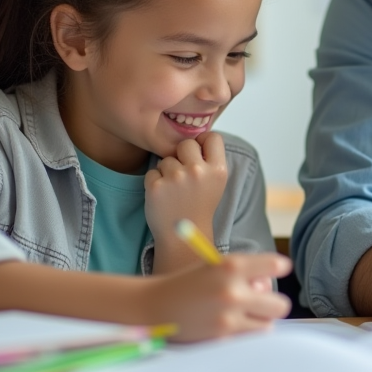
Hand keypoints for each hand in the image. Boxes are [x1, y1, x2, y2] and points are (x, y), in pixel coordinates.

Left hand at [144, 133, 226, 247]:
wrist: (184, 238)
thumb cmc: (199, 206)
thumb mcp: (216, 183)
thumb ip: (210, 159)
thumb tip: (197, 134)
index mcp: (218, 170)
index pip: (212, 136)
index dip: (203, 143)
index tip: (199, 155)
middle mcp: (199, 171)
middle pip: (186, 144)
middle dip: (182, 156)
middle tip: (184, 177)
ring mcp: (176, 178)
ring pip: (166, 159)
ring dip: (167, 172)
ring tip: (175, 191)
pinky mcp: (156, 186)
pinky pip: (152, 172)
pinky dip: (155, 183)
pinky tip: (164, 197)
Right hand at [144, 252, 291, 341]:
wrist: (155, 307)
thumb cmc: (189, 284)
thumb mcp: (215, 267)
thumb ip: (246, 275)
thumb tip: (267, 288)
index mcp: (230, 266)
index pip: (274, 265)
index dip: (279, 268)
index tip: (278, 270)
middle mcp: (231, 291)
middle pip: (280, 305)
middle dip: (272, 304)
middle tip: (259, 302)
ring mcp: (227, 318)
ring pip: (268, 325)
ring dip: (260, 321)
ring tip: (242, 315)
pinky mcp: (221, 339)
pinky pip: (250, 339)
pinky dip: (246, 333)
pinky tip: (232, 325)